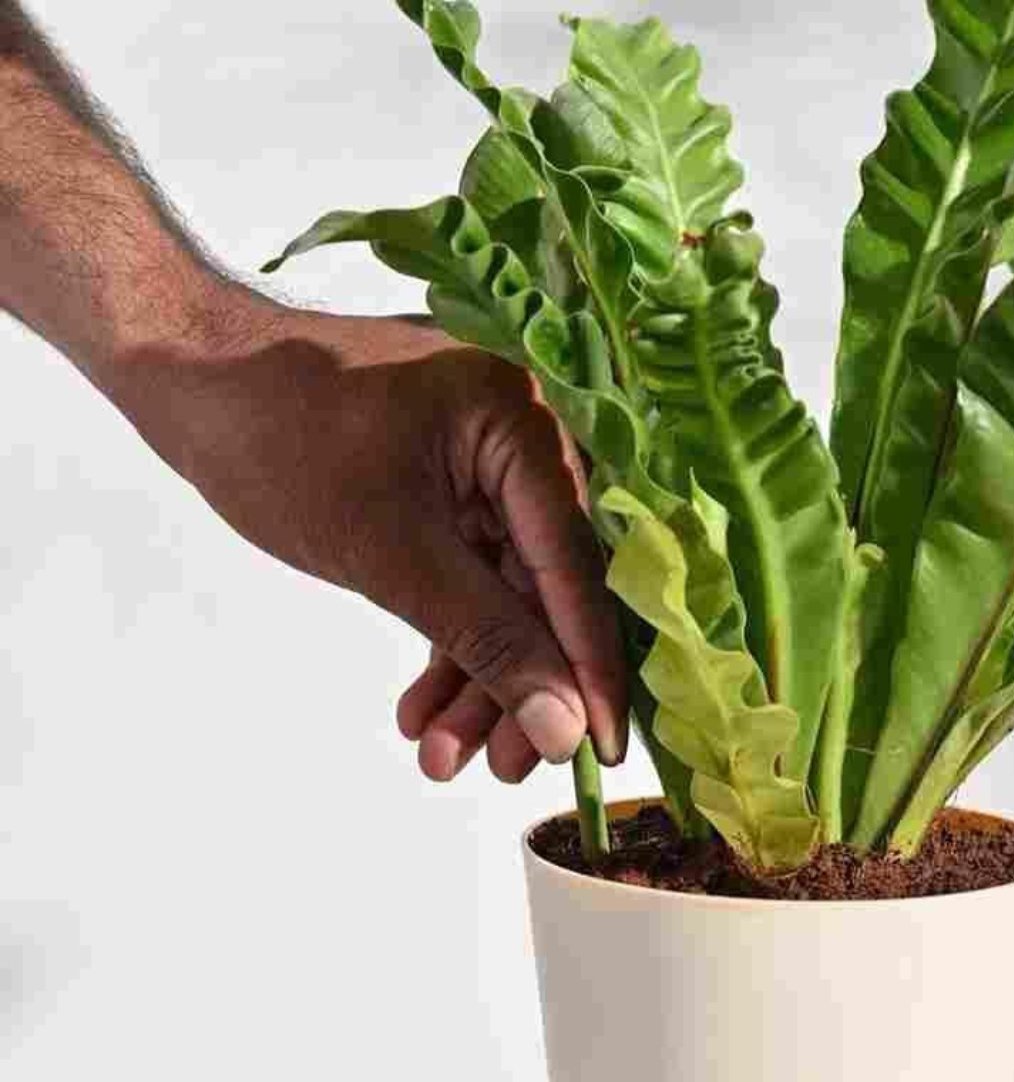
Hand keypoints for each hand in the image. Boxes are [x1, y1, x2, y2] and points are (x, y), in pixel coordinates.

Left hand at [96, 293, 627, 782]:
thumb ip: (485, 637)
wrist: (195, 382)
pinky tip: (421, 707)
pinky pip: (465, 576)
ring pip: (503, 594)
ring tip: (440, 755)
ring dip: (476, 677)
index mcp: (521, 423)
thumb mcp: (387, 552)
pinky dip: (444, 640)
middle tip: (501, 767)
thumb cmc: (279, 444)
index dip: (590, 665)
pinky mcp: (448, 489)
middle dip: (518, 683)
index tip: (603, 751)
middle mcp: (521, 438)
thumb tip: (561, 729)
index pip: (576, 563)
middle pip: (544, 587)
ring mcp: (484, 466)